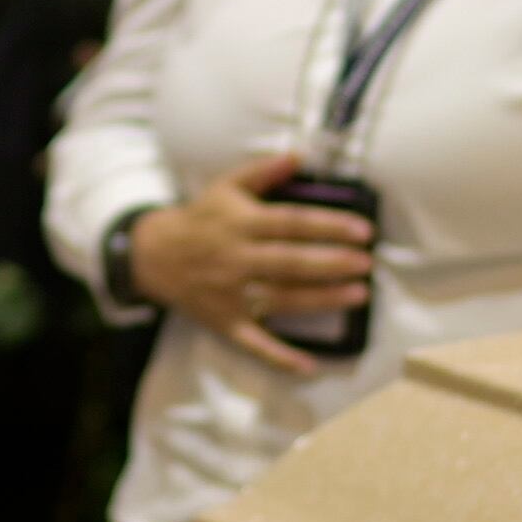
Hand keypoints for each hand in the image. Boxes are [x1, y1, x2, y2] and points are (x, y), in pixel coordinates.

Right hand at [127, 153, 374, 375]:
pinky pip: (254, 343)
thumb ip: (263, 171)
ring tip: (358, 294)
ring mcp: (232, 295)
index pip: (291, 224)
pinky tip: (309, 365)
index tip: (363, 230)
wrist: (155, 255)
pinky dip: (280, 356)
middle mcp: (237, 259)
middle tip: (366, 264)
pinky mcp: (226, 322)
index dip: (329, 226)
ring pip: (282, 299)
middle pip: (291, 263)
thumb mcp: (226, 187)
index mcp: (241, 224)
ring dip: (322, 299)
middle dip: (332, 264)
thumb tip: (300, 155)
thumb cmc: (201, 218)